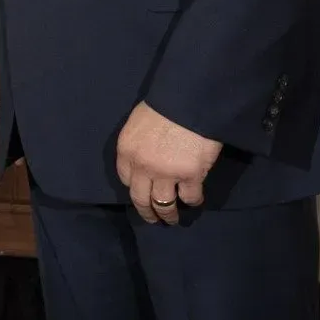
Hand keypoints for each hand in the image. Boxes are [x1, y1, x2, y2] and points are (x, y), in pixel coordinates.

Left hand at [115, 102, 223, 225]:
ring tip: (172, 219)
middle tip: (153, 218)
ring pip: (163, 204)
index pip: (126, 178)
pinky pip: (189, 197)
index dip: (135, 187)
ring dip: (168, 215)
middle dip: (146, 212)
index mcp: (127, 150)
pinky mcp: (190, 176)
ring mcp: (166, 174)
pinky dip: (192, 201)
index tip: (141, 192)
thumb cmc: (165, 104)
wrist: (189, 100)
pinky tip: (194, 201)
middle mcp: (142, 167)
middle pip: (140, 198)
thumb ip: (140, 141)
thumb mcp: (139, 120)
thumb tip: (147, 152)